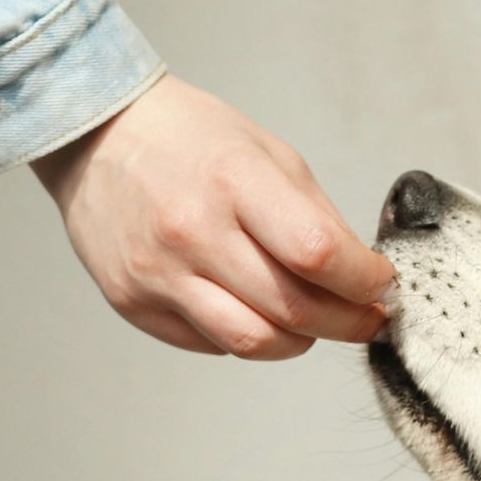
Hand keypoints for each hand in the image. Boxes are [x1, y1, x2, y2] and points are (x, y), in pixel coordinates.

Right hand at [31, 75, 393, 357]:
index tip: (382, 284)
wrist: (98, 137)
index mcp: (234, 180)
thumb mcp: (268, 153)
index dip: (364, 281)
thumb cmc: (190, 140)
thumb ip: (316, 217)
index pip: (317, 253)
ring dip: (300, 341)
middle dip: (348, 323)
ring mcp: (158, 273)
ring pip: (254, 342)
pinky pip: (212, 343)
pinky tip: (253, 308)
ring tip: (313, 323)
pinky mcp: (134, 303)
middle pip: (294, 310)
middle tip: (368, 318)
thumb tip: (361, 275)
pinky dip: (247, 335)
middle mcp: (192, 231)